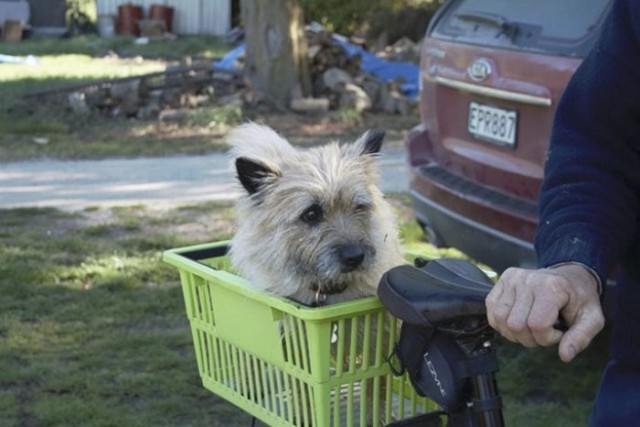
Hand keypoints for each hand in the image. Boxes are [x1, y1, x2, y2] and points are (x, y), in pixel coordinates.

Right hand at [485, 264, 604, 361]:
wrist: (570, 276)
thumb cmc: (579, 299)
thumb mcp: (592, 318)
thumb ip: (581, 338)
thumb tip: (565, 355)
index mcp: (551, 287)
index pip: (537, 325)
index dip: (547, 338)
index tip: (559, 333)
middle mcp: (528, 280)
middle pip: (515, 325)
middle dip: (530, 338)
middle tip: (544, 332)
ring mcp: (512, 279)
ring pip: (500, 320)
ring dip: (514, 333)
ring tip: (529, 328)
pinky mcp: (502, 280)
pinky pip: (491, 311)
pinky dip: (502, 323)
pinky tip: (517, 321)